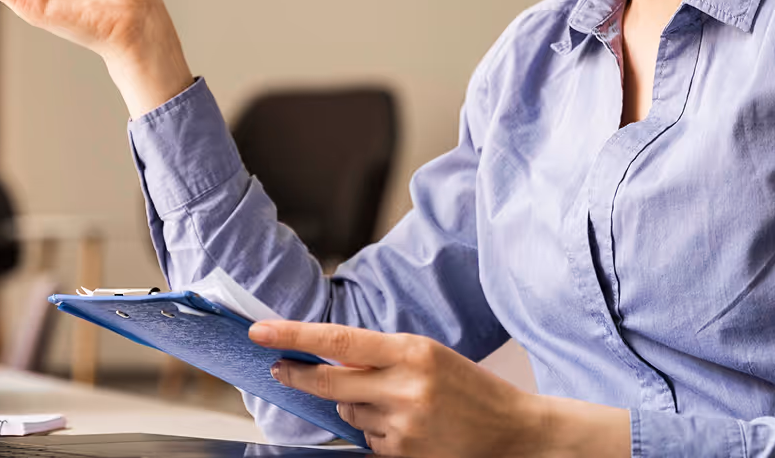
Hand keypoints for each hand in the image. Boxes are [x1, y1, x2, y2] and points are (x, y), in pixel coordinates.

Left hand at [249, 321, 630, 457]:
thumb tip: (329, 356)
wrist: (512, 432)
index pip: (338, 339)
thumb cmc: (468, 385)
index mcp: (411, 350)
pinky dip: (374, 430)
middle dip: (298, 373)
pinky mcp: (404, 456)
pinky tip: (406, 425)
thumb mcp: (427, 354)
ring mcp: (403, 427)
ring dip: (354, 405)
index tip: (262, 330)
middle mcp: (404, 387)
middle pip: (330, 381)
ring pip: (348, 411)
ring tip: (395, 401)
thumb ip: (380, 355)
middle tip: (279, 367)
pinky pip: (367, 440)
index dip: (294, 335)